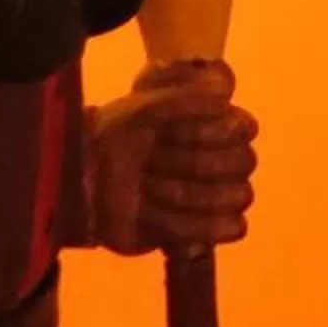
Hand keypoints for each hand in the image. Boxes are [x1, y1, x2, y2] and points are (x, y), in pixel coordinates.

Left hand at [85, 60, 257, 256]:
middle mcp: (222, 160)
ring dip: (185, 193)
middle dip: (192, 164)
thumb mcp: (142, 111)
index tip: (168, 133)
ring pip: (237, 197)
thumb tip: (223, 95)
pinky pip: (225, 230)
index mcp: (216, 126)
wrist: (83, 182)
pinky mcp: (202, 230)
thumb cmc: (115, 139)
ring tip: (146, 190)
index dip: (211, 132)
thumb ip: (184, 99)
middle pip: (243, 164)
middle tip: (149, 163)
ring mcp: (215, 196)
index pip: (244, 129)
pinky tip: (161, 218)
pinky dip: (193, 225)